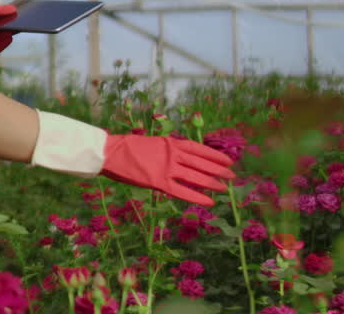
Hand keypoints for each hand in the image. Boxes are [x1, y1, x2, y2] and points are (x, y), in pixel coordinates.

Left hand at [0, 3, 17, 60]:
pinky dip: (2, 44)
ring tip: (16, 28)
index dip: (8, 20)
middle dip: (10, 28)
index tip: (17, 16)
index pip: (0, 24)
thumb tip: (13, 10)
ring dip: (7, 35)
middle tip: (21, 22)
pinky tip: (8, 37)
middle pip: (1, 33)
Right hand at [100, 135, 235, 206]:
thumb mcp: (152, 143)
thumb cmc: (128, 147)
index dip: (215, 156)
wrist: (111, 152)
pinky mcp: (159, 183)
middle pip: (202, 164)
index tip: (228, 161)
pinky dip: (197, 197)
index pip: (199, 149)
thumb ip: (167, 151)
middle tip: (232, 176)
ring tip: (224, 189)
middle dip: (219, 170)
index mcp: (171, 143)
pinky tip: (209, 201)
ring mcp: (167, 169)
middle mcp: (173, 155)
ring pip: (196, 178)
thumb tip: (180, 158)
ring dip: (212, 183)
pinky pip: (183, 192)